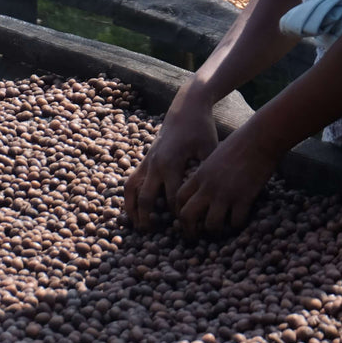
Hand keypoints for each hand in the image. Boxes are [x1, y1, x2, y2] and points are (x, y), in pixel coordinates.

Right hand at [124, 85, 218, 229]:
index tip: (188, 229)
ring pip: (131, 190)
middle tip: (154, 234)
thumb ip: (206, 173)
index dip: (178, 217)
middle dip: (148, 218)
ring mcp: (147, 161)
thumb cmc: (201, 128)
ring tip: (138, 225)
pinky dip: (130, 196)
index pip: (170, 200)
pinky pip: (131, 180)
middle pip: (145, 198)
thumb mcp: (210, 149)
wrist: (186, 107)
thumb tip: (211, 199)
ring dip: (132, 209)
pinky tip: (134, 209)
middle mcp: (155, 164)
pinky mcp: (145, 158)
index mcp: (171, 164)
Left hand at [175, 121, 278, 236]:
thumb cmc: (238, 144)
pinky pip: (235, 222)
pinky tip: (239, 221)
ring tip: (220, 231)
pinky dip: (237, 226)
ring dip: (215, 231)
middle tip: (196, 237)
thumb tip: (203, 187)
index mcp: (199, 175)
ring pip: (211, 225)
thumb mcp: (214, 157)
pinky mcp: (244, 198)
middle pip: (187, 216)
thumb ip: (206, 173)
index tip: (185, 219)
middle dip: (189, 230)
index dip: (179, 212)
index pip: (179, 198)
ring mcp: (225, 193)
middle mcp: (208, 186)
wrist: (258, 139)